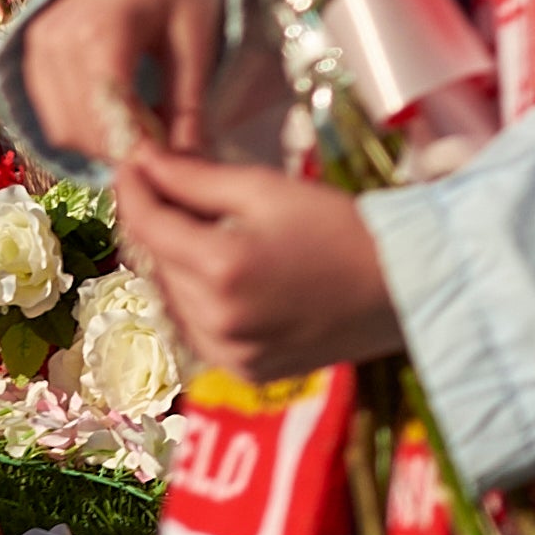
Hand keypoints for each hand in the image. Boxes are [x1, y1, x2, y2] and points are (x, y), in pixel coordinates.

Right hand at [24, 0, 233, 164]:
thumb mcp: (196, 37)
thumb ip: (189, 104)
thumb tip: (190, 166)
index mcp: (100, 34)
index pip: (110, 120)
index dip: (143, 154)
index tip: (177, 168)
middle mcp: (55, 41)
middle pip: (81, 130)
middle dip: (125, 152)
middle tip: (169, 149)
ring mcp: (36, 44)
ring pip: (59, 127)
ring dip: (101, 143)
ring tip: (149, 128)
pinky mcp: (30, 48)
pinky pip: (47, 110)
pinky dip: (81, 126)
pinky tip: (120, 116)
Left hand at [114, 146, 403, 381]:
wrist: (403, 288)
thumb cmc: (342, 228)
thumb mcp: (268, 190)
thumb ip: (196, 178)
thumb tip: (142, 161)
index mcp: (220, 268)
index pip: (148, 225)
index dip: (133, 189)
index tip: (132, 163)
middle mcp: (214, 320)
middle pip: (156, 263)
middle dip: (159, 224)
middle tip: (175, 191)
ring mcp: (227, 354)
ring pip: (171, 301)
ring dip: (176, 266)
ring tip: (208, 236)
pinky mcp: (243, 373)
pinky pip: (197, 332)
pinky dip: (199, 303)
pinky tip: (228, 280)